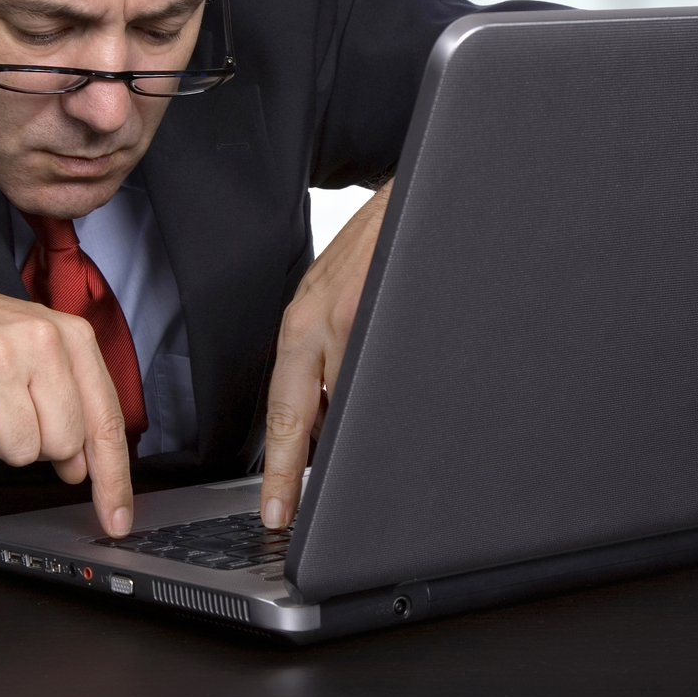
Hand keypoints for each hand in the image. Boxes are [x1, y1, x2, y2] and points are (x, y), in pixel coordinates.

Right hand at [0, 281, 134, 536]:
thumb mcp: (33, 353)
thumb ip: (68, 404)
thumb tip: (81, 467)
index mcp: (71, 334)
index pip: (105, 419)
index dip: (113, 478)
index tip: (117, 520)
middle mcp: (39, 339)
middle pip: (63, 444)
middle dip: (36, 445)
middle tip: (9, 412)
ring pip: (19, 451)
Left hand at [261, 179, 393, 528]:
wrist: (422, 186)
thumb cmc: (385, 243)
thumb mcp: (342, 298)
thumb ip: (332, 356)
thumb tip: (330, 421)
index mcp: (304, 323)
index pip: (284, 408)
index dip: (280, 467)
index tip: (275, 510)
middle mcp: (321, 321)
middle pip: (299, 415)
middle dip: (292, 472)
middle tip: (284, 511)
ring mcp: (358, 317)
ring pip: (350, 401)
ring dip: (355, 432)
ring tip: (362, 455)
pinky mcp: (394, 307)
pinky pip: (388, 374)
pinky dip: (394, 395)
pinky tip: (403, 398)